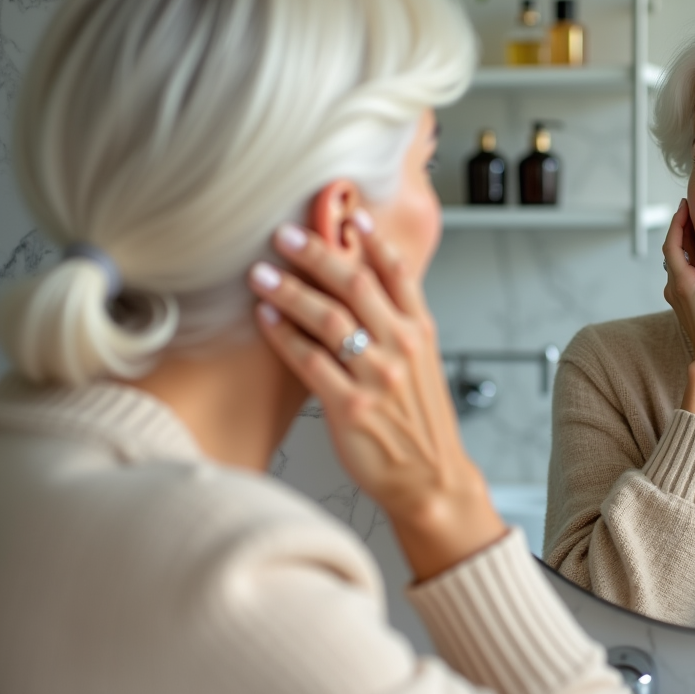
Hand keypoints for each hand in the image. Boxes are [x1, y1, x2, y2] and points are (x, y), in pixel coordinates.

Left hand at [249, 217, 505, 581]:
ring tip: (261, 274)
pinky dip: (284, 336)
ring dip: (290, 291)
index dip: (372, 242)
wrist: (432, 479)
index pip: (398, 274)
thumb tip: (368, 286)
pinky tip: (266, 319)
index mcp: (422, 333)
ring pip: (329, 319)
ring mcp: (377, 377)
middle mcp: (402, 349)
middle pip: (356, 286)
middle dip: (317, 255)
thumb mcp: (423, 366)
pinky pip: (310, 361)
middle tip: (285, 235)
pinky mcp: (351, 407)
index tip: (348, 216)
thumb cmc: (421, 423)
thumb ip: (399, 325)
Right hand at [662, 199, 694, 425]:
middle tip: (691, 207)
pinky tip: (684, 212)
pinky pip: (674, 246)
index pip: (688, 259)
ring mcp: (677, 284)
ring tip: (686, 205)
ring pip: (674, 244)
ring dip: (680, 223)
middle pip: (678, 249)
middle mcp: (678, 287)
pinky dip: (677, 228)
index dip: (693, 238)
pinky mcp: (681, 281)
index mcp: (688, 294)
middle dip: (685, 227)